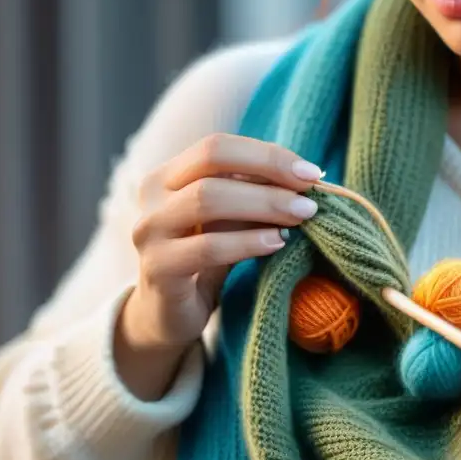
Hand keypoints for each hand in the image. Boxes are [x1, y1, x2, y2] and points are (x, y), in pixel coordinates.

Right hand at [120, 133, 323, 354]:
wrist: (169, 313)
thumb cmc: (207, 256)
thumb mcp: (231, 219)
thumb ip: (254, 194)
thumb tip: (307, 176)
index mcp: (169, 175)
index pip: (217, 146)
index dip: (266, 155)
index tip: (311, 173)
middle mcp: (152, 195)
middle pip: (211, 162)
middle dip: (269, 175)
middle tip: (310, 197)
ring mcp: (149, 231)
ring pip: (207, 199)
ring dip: (263, 204)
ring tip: (299, 217)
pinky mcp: (157, 268)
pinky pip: (207, 247)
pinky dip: (248, 242)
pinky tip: (277, 243)